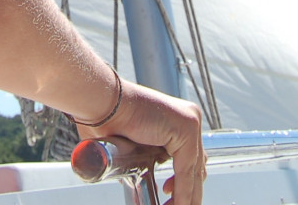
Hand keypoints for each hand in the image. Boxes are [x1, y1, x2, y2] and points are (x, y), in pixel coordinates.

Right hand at [79, 80, 204, 204]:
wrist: (100, 103)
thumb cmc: (104, 119)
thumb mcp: (131, 144)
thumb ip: (141, 158)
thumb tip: (139, 179)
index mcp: (177, 119)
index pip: (190, 157)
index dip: (184, 182)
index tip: (168, 195)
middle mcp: (189, 118)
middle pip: (196, 164)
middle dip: (187, 192)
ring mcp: (190, 121)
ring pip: (194, 170)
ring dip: (186, 196)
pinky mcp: (187, 129)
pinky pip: (187, 170)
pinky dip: (182, 191)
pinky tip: (175, 204)